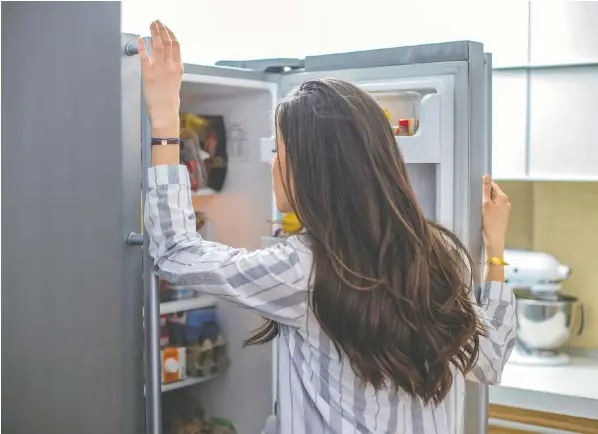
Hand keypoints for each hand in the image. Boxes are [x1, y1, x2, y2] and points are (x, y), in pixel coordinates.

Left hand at [137, 21, 182, 136]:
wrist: (165, 111)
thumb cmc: (170, 100)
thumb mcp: (176, 82)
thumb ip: (172, 69)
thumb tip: (167, 61)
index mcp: (178, 68)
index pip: (176, 45)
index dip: (170, 34)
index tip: (166, 28)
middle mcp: (170, 66)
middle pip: (167, 42)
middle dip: (161, 29)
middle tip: (156, 22)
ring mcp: (159, 69)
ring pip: (158, 45)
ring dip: (154, 32)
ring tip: (151, 25)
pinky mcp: (148, 74)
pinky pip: (144, 55)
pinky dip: (141, 46)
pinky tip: (139, 39)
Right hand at [482, 175, 509, 257]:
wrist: (494, 238)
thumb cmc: (489, 221)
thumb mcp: (485, 203)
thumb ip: (486, 189)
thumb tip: (486, 175)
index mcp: (503, 197)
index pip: (493, 185)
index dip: (485, 188)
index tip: (478, 193)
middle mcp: (506, 202)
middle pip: (494, 193)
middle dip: (486, 196)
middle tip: (479, 204)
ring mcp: (505, 210)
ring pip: (494, 202)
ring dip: (487, 204)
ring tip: (482, 211)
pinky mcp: (503, 216)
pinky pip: (495, 209)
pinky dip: (490, 210)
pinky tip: (485, 216)